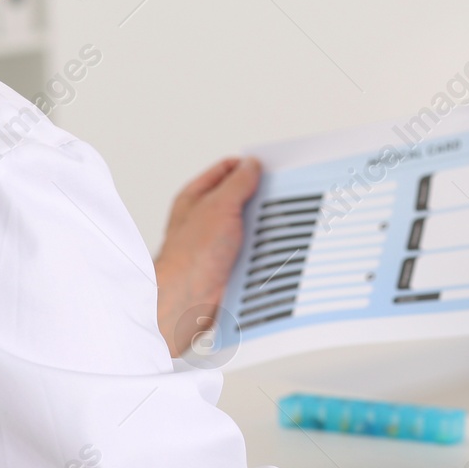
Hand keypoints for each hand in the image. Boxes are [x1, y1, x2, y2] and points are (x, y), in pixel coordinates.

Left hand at [154, 157, 260, 356]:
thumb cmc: (191, 257)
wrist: (189, 302)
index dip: (248, 167)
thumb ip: (237, 183)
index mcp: (196, 197)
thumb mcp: (219, 207)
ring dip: (263, 226)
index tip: (271, 169)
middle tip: (279, 196)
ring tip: (277, 224)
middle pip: (240, 197)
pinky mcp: (229, 263)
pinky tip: (273, 247)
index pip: (226, 170)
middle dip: (260, 197)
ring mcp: (217, 242)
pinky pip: (253, 249)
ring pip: (249, 225)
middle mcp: (205, 218)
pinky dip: (264, 248)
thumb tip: (251, 165)